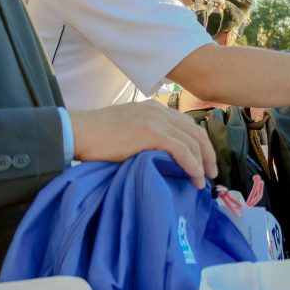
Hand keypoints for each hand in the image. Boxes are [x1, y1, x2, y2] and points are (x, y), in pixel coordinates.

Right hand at [70, 101, 216, 188]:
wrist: (79, 132)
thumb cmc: (96, 136)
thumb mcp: (127, 128)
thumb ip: (145, 135)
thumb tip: (158, 155)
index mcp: (154, 108)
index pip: (186, 124)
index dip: (199, 143)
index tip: (203, 161)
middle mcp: (160, 111)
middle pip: (195, 131)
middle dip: (207, 153)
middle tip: (211, 173)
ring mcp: (157, 120)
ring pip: (192, 141)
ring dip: (203, 162)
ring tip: (204, 180)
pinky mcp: (152, 133)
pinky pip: (182, 150)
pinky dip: (193, 165)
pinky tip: (196, 178)